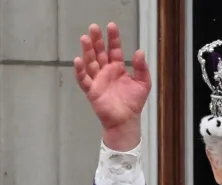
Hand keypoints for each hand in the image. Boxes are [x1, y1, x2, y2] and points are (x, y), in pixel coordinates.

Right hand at [73, 22, 150, 150]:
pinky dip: (80, 70)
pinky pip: (84, 79)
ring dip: (87, 51)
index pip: (114, 49)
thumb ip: (141, 68)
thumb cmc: (133, 102)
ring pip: (90, 62)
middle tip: (94, 27)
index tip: (111, 26)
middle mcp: (106, 71)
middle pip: (99, 52)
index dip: (113, 38)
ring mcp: (97, 80)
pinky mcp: (92, 90)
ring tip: (85, 38)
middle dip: (97, 40)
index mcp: (117, 68)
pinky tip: (78, 60)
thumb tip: (140, 51)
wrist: (127, 120)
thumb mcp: (143, 83)